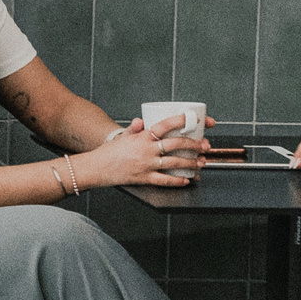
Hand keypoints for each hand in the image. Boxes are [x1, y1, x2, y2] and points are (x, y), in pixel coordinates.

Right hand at [73, 114, 208, 190]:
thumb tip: (140, 121)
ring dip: (190, 163)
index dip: (181, 120)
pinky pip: (164, 180)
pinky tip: (186, 179)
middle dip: (193, 145)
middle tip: (204, 145)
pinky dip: (177, 181)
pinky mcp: (144, 178)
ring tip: (200, 162)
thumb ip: (134, 129)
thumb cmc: (110, 152)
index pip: (164, 125)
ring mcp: (146, 165)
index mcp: (141, 137)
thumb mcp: (122, 137)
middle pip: (175, 145)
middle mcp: (146, 150)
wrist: (97, 168)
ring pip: (174, 163)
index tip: (194, 118)